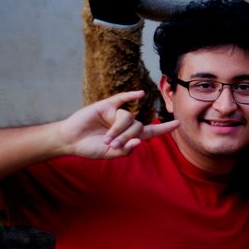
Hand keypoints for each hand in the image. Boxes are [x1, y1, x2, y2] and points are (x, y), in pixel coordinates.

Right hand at [57, 90, 178, 158]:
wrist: (70, 140)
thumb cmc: (89, 148)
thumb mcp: (108, 154)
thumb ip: (124, 151)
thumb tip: (138, 142)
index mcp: (129, 136)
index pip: (151, 131)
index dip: (164, 128)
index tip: (178, 123)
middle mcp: (125, 123)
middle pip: (138, 126)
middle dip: (126, 136)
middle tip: (111, 145)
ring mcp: (116, 113)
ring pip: (128, 117)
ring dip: (118, 129)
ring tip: (105, 139)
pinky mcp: (106, 105)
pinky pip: (121, 98)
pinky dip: (131, 95)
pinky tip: (140, 94)